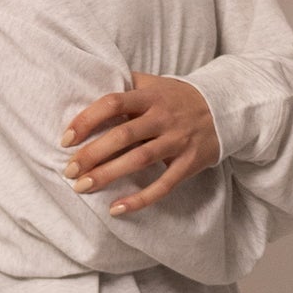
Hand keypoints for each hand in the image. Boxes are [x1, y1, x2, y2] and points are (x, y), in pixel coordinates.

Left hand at [58, 74, 220, 214]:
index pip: (113, 103)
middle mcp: (163, 118)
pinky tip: (116, 209)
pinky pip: (162, 185)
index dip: (87, 120)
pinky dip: (139, 199)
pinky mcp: (189, 163)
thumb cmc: (178, 98)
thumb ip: (126, 84)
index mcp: (150, 96)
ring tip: (82, 187)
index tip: (66, 138)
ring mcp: (177, 141)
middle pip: (123, 135)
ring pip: (139, 160)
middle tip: (69, 170)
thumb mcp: (155, 83)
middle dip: (92, 154)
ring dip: (108, 175)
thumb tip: (87, 83)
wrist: (225, 108)